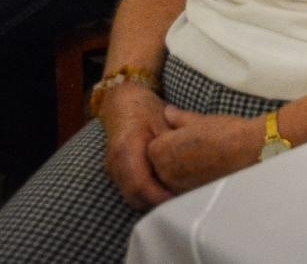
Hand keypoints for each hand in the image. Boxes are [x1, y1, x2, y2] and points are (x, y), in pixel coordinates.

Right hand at [102, 85, 173, 210]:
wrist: (122, 102)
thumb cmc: (145, 110)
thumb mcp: (163, 121)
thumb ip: (173, 142)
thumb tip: (193, 164)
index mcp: (126, 150)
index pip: (140, 184)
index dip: (159, 197)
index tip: (180, 201)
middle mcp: (115, 164)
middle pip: (135, 196)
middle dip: (157, 204)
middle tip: (183, 204)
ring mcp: (113, 170)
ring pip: (131, 196)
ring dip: (152, 201)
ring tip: (178, 199)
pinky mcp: (116, 173)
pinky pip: (130, 190)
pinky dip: (146, 195)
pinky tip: (166, 191)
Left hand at [146, 106, 260, 195]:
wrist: (249, 149)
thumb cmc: (225, 131)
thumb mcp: (199, 119)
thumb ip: (179, 118)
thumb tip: (167, 111)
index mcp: (160, 149)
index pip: (154, 147)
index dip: (169, 140)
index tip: (184, 136)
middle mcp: (164, 170)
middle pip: (159, 165)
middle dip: (171, 157)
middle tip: (192, 148)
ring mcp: (177, 185)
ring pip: (170, 178)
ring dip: (179, 171)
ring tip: (199, 159)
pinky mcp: (191, 194)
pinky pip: (183, 187)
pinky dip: (189, 180)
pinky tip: (204, 171)